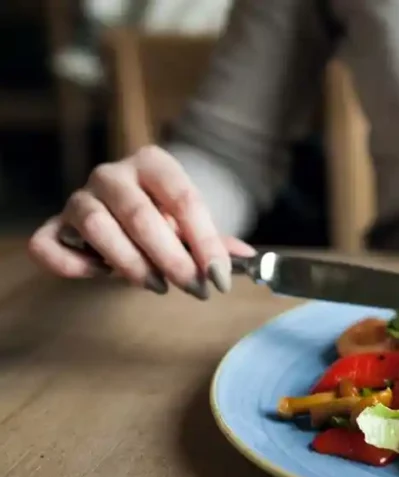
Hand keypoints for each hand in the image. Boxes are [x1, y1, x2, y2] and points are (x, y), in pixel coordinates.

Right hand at [28, 145, 253, 298]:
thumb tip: (247, 258)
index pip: (184, 200)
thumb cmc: (165, 215)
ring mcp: (80, 197)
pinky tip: (101, 274)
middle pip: (140, 215)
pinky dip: (72, 265)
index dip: (205, 242)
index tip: (220, 277)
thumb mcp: (194, 222)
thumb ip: (216, 241)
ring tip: (156, 285)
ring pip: (95, 226)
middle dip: (172, 259)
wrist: (127, 205)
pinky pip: (48, 244)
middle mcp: (112, 174)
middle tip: (194, 289)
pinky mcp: (55, 224)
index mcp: (153, 163)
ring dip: (129, 263)